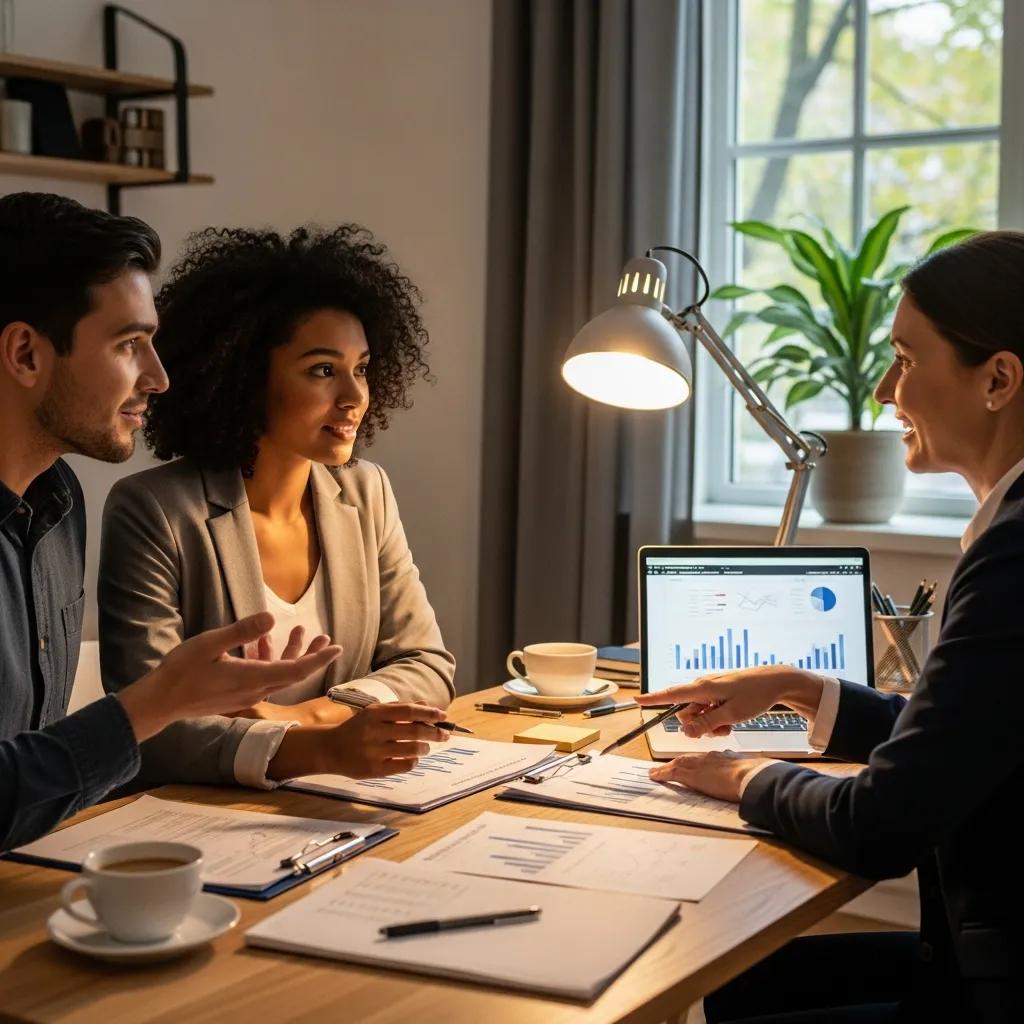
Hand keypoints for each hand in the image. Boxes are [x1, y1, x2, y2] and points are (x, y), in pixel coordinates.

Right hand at [118, 612, 342, 741]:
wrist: (160, 702)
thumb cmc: (182, 671)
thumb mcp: (211, 643)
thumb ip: (242, 631)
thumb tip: (271, 617)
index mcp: (253, 677)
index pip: (297, 670)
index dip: (319, 659)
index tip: (337, 648)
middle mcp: (255, 689)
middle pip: (294, 673)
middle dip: (311, 655)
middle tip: (325, 638)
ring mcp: (246, 695)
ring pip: (278, 675)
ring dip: (289, 654)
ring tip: (297, 632)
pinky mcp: (236, 695)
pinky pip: (261, 677)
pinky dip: (267, 660)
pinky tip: (258, 644)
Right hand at [268, 702, 450, 780]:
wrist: (330, 749)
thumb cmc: (358, 728)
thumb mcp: (374, 713)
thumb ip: (399, 708)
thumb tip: (427, 705)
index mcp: (374, 713)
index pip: (409, 710)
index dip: (429, 712)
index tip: (443, 715)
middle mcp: (373, 731)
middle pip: (414, 730)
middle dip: (434, 732)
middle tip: (444, 734)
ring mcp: (373, 751)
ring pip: (411, 749)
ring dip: (425, 747)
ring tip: (426, 746)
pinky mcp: (374, 770)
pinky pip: (404, 765)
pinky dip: (414, 760)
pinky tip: (414, 758)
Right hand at [634, 666, 822, 737]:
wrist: (775, 681)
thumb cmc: (755, 694)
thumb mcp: (731, 715)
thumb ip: (706, 724)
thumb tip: (685, 731)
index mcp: (702, 688)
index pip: (671, 695)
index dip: (653, 699)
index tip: (635, 700)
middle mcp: (702, 687)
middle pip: (685, 713)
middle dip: (698, 726)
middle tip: (720, 729)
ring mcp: (709, 690)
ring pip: (698, 714)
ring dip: (710, 724)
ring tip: (730, 724)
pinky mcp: (717, 693)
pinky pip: (708, 710)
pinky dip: (716, 718)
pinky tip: (731, 719)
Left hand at [649, 751, 775, 803]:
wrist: (749, 777)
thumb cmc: (755, 776)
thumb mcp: (750, 773)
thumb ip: (747, 775)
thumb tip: (752, 784)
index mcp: (725, 758)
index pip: (706, 759)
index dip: (697, 763)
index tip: (694, 766)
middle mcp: (710, 757)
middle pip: (689, 759)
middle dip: (679, 763)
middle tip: (668, 767)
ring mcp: (699, 764)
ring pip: (678, 763)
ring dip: (667, 768)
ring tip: (658, 772)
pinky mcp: (690, 774)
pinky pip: (671, 772)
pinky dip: (661, 773)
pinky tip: (654, 775)